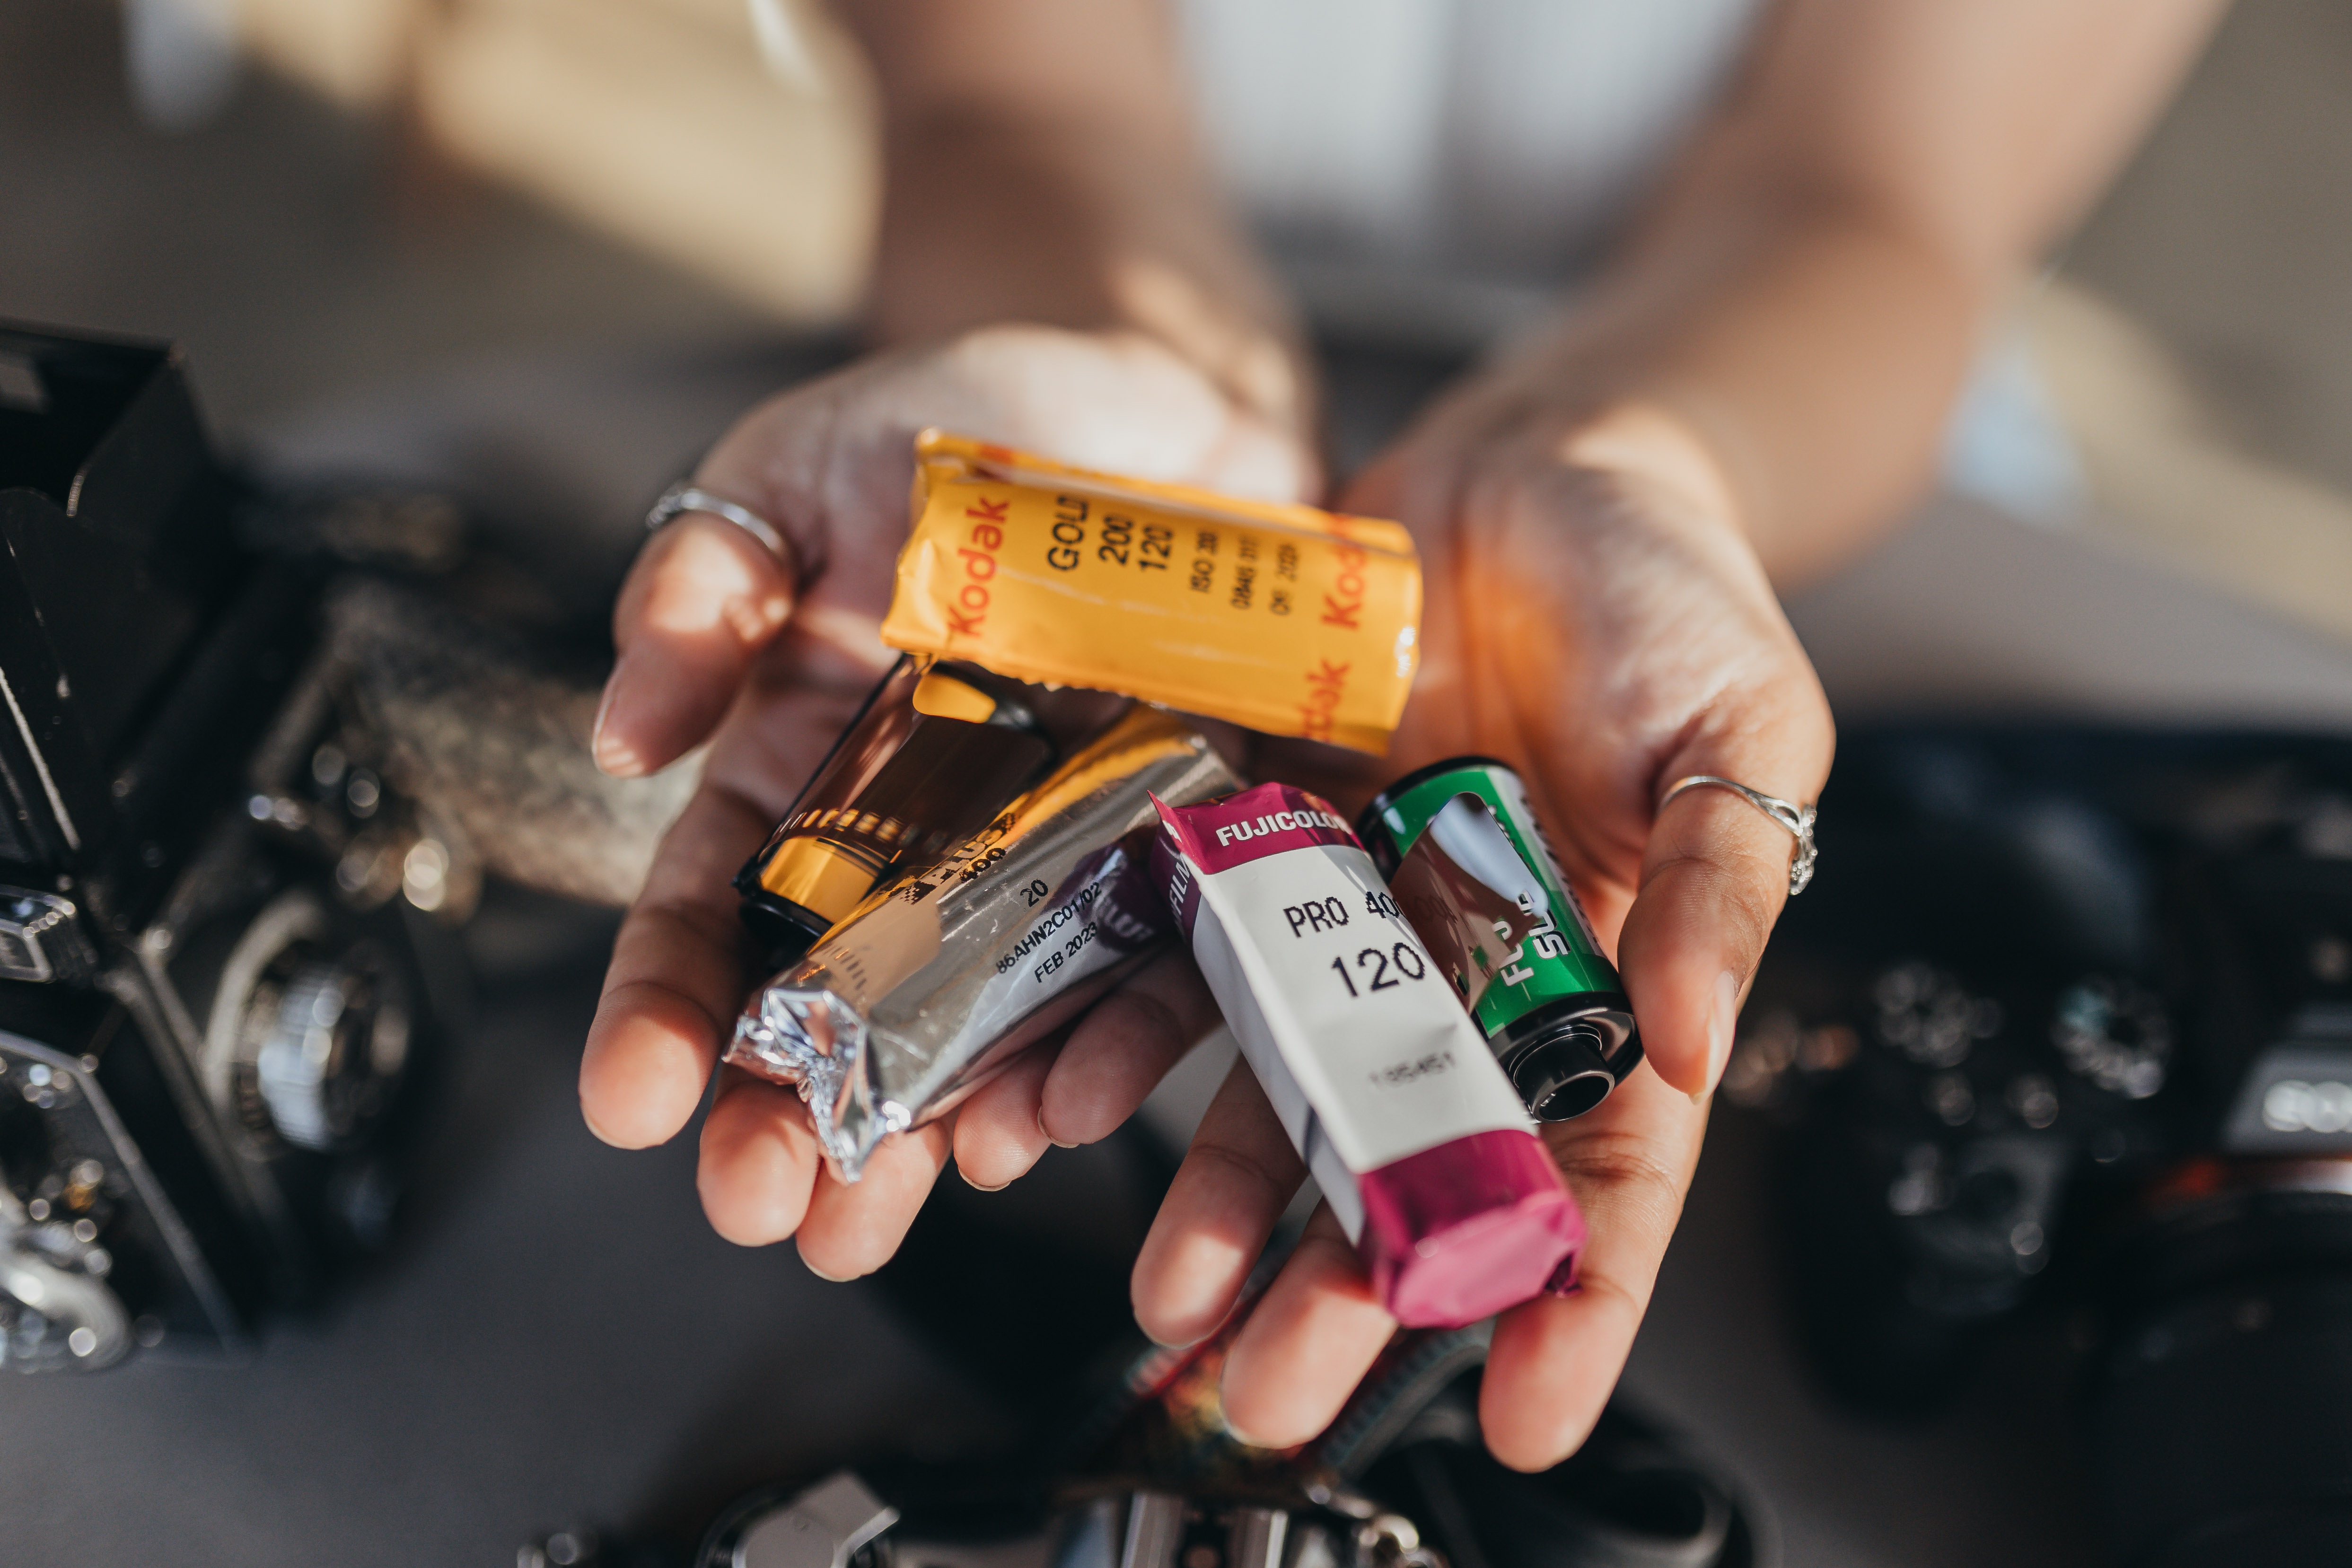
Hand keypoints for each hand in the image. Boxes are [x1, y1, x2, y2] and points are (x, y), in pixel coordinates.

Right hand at [580, 325, 1313, 1276]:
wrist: (1167, 398)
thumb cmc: (964, 419)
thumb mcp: (803, 465)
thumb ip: (705, 583)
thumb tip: (622, 736)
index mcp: (806, 757)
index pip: (714, 903)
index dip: (666, 1003)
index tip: (631, 1103)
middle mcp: (923, 836)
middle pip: (838, 1003)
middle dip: (790, 1114)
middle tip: (760, 1212)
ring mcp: (1055, 854)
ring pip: (982, 1021)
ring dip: (928, 1128)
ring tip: (880, 1223)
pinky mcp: (1183, 844)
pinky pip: (1144, 963)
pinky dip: (1103, 1044)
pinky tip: (1054, 1118)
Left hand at [1129, 378, 1834, 1469]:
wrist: (1530, 465)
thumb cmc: (1671, 594)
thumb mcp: (1741, 727)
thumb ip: (1723, 883)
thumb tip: (1700, 1048)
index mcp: (1606, 978)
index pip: (1602, 1170)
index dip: (1572, 1299)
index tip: (1529, 1422)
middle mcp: (1463, 973)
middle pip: (1409, 1160)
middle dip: (1345, 1285)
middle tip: (1273, 1394)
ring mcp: (1347, 911)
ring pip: (1275, 1087)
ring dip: (1217, 1200)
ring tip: (1161, 1300)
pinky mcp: (1251, 832)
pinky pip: (1176, 951)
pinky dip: (1120, 1029)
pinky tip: (1060, 1096)